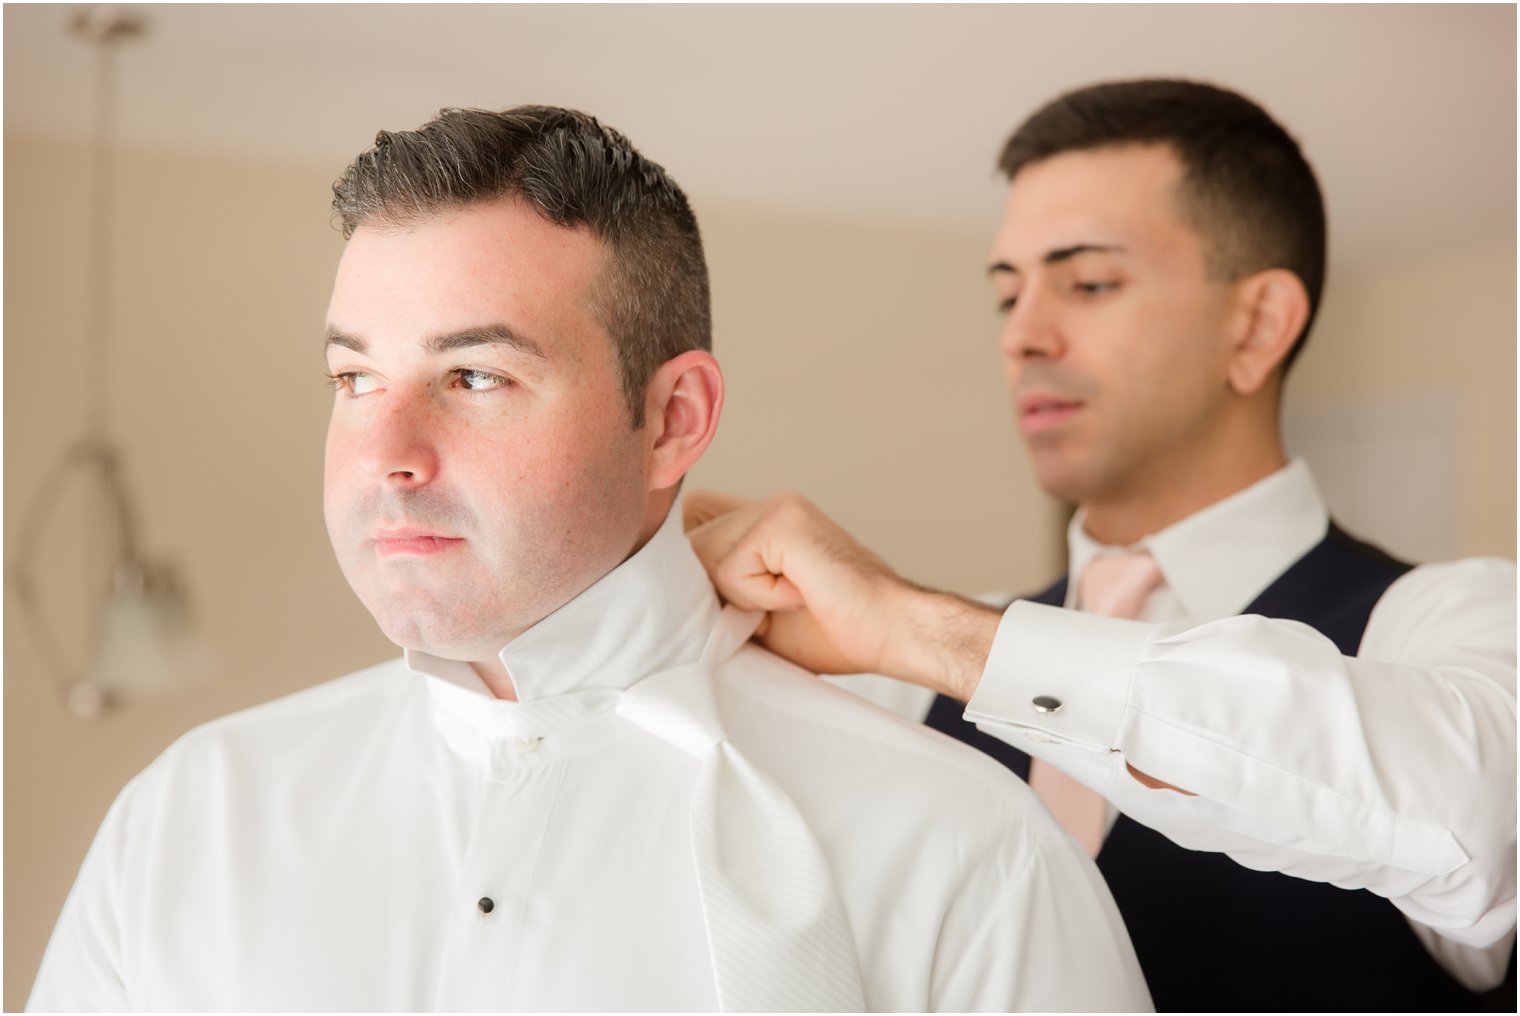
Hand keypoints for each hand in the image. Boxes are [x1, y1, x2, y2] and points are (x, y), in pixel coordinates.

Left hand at [684, 490, 998, 698]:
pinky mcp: (783, 521)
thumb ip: (718, 589)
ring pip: (702, 552)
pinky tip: (798, 597)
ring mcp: (777, 508)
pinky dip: (755, 595)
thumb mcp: (757, 611)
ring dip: (733, 593)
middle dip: (704, 584)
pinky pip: (730, 565)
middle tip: (753, 614)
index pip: (693, 520)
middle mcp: (769, 505)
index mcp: (766, 522)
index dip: (692, 560)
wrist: (894, 632)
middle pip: (688, 537)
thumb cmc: (835, 632)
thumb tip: (662, 593)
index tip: (714, 600)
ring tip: (785, 605)